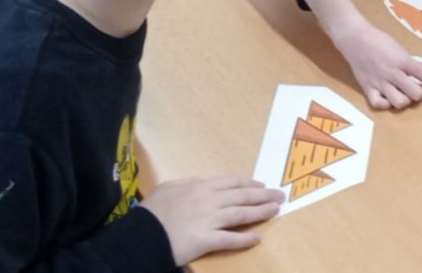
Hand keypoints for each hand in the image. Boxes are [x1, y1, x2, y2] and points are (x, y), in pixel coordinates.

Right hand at [141, 176, 283, 265]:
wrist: (141, 234)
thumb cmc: (152, 211)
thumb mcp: (168, 188)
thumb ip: (187, 184)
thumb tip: (200, 182)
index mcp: (199, 186)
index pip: (231, 182)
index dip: (249, 184)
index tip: (262, 185)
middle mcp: (208, 200)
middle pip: (242, 196)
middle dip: (263, 195)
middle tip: (280, 196)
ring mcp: (209, 220)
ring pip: (241, 214)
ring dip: (261, 212)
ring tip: (276, 211)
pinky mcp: (206, 240)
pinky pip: (230, 239)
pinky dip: (245, 239)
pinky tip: (258, 238)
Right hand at [330, 19, 421, 109]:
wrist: (355, 39)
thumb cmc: (379, 41)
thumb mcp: (399, 48)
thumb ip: (411, 62)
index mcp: (403, 61)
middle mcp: (393, 74)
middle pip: (415, 94)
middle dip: (420, 94)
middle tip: (416, 88)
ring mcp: (380, 82)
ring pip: (399, 102)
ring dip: (404, 100)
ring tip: (401, 93)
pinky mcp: (367, 88)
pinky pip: (379, 104)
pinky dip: (385, 104)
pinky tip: (387, 97)